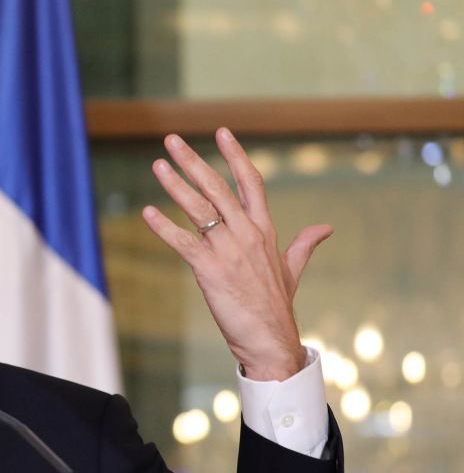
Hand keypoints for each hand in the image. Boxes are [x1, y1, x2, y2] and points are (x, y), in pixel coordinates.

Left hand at [141, 128, 331, 381]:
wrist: (271, 341)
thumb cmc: (277, 306)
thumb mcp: (292, 270)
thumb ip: (304, 244)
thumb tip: (325, 227)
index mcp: (264, 230)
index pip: (251, 182)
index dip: (236, 155)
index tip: (222, 131)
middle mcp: (247, 234)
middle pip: (219, 188)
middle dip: (194, 162)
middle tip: (172, 139)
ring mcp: (228, 251)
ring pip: (199, 210)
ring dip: (175, 186)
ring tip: (157, 165)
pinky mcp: (210, 271)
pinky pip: (183, 243)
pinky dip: (164, 228)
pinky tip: (147, 213)